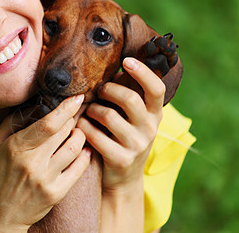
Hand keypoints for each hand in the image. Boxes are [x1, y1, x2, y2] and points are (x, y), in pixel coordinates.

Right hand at [0, 95, 90, 231]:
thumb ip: (9, 124)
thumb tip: (30, 105)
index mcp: (16, 148)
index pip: (48, 123)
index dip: (66, 108)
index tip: (76, 98)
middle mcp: (32, 163)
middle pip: (64, 132)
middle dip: (73, 120)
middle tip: (74, 116)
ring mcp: (46, 179)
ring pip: (75, 148)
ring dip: (80, 136)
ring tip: (77, 133)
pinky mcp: (56, 193)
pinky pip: (79, 169)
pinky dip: (85, 156)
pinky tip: (84, 151)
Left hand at [77, 57, 164, 191]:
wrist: (124, 178)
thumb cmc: (123, 136)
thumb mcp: (133, 117)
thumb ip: (128, 95)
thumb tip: (113, 66)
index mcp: (154, 113)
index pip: (157, 88)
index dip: (143, 72)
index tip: (126, 60)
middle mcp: (150, 128)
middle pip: (129, 99)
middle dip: (108, 90)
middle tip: (99, 90)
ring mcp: (137, 145)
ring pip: (108, 116)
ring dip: (93, 110)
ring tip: (89, 111)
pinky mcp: (121, 160)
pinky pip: (96, 135)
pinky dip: (84, 127)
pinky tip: (81, 125)